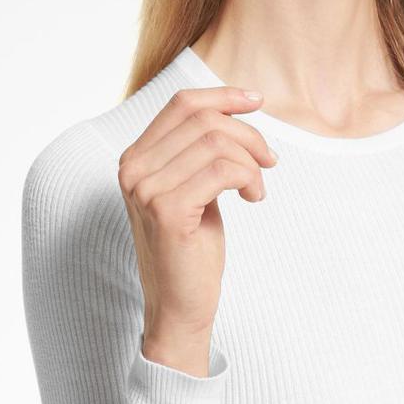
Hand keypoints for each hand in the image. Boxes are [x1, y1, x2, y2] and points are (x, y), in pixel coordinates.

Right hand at [117, 85, 278, 374]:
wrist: (179, 307)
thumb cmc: (191, 251)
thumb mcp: (194, 190)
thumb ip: (199, 154)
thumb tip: (235, 112)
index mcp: (135, 159)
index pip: (182, 105)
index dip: (223, 96)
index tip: (256, 102)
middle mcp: (134, 169)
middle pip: (203, 120)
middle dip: (248, 136)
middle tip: (269, 162)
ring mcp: (146, 190)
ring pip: (216, 143)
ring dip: (251, 162)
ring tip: (257, 189)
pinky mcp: (168, 211)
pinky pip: (222, 171)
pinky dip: (249, 179)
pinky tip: (253, 199)